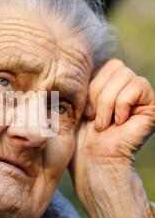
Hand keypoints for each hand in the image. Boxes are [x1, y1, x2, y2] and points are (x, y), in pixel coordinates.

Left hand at [69, 58, 154, 217]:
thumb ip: (81, 80)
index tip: (84, 111)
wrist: (92, 161)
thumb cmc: (78, 138)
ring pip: (124, 76)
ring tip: (103, 125)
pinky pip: (138, 86)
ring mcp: (140, 98)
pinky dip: (122, 104)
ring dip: (107, 103)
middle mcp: (126, 89)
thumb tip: (71, 55)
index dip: (90, 86)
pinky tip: (118, 123)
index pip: (104, 64)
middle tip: (94, 119)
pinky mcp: (153, 107)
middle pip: (115, 66)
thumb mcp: (74, 102)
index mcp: (109, 85)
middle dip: (98, 94)